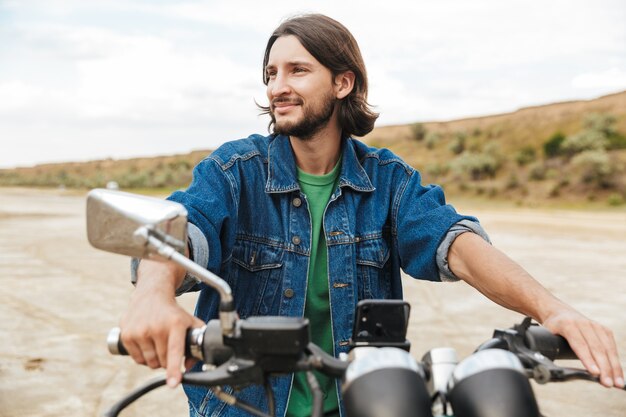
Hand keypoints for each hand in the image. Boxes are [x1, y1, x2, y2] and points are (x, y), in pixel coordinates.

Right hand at [120, 260, 204, 386]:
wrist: (151, 294)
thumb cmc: (173, 312)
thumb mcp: (190, 321)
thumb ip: (197, 342)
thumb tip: (190, 365)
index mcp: (175, 324)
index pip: (174, 351)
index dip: (173, 369)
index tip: (173, 383)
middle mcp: (156, 327)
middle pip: (162, 362)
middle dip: (166, 361)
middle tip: (168, 347)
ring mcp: (140, 331)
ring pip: (149, 363)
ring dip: (155, 360)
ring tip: (158, 344)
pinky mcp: (126, 334)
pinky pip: (137, 359)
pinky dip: (143, 357)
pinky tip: (147, 343)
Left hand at [542, 308, 623, 387]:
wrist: (559, 312)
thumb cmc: (553, 327)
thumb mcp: (546, 335)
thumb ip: (548, 348)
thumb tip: (546, 366)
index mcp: (568, 324)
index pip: (580, 344)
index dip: (588, 359)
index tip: (594, 373)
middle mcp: (584, 324)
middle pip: (597, 348)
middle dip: (604, 368)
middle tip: (607, 383)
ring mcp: (596, 326)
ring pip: (607, 348)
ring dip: (614, 367)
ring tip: (617, 383)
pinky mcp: (604, 330)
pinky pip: (612, 347)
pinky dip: (616, 361)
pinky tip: (618, 374)